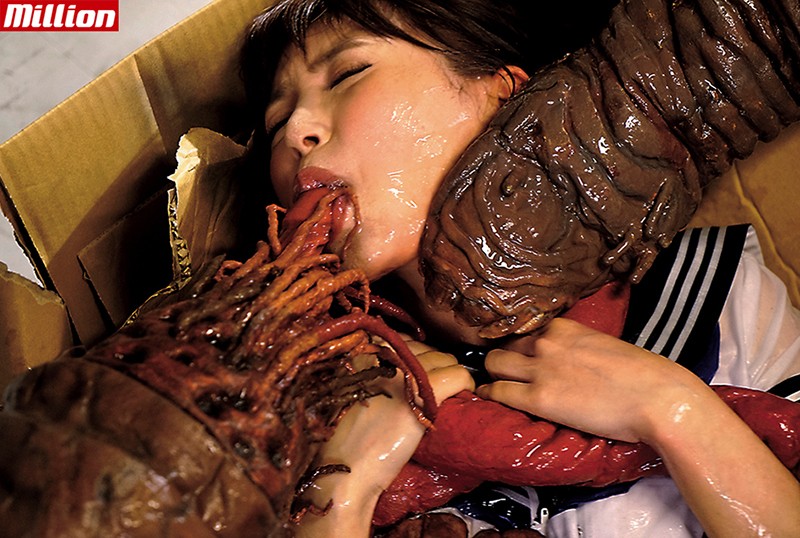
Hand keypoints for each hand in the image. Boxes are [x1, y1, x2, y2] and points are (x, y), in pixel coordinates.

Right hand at [294, 338, 473, 535]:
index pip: (404, 342)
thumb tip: (401, 367)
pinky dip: (465, 382)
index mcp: (365, 354)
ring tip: (447, 393)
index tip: (418, 373)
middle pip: (426, 349)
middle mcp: (385, 357)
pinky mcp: (422, 394)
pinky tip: (462, 394)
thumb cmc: (348, 438)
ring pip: (445, 359)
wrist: (346, 468)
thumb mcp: (354, 394)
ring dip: (450, 374)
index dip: (415, 357)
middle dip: (435, 365)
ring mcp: (404, 374)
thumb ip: (373, 376)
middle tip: (434, 387)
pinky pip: (457, 375)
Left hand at [477, 317, 707, 443]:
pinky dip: (489, 393)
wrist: (659, 398)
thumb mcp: (606, 347)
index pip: (527, 328)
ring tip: (490, 381)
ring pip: (494, 362)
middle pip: (505, 342)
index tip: (516, 350)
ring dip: (491, 372)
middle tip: (500, 368)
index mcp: (565, 326)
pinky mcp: (539, 398)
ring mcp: (540, 368)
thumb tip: (573, 360)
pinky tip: (486, 396)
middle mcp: (547, 341)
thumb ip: (580, 348)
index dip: (520, 342)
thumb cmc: (644, 376)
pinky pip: (498, 391)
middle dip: (501, 354)